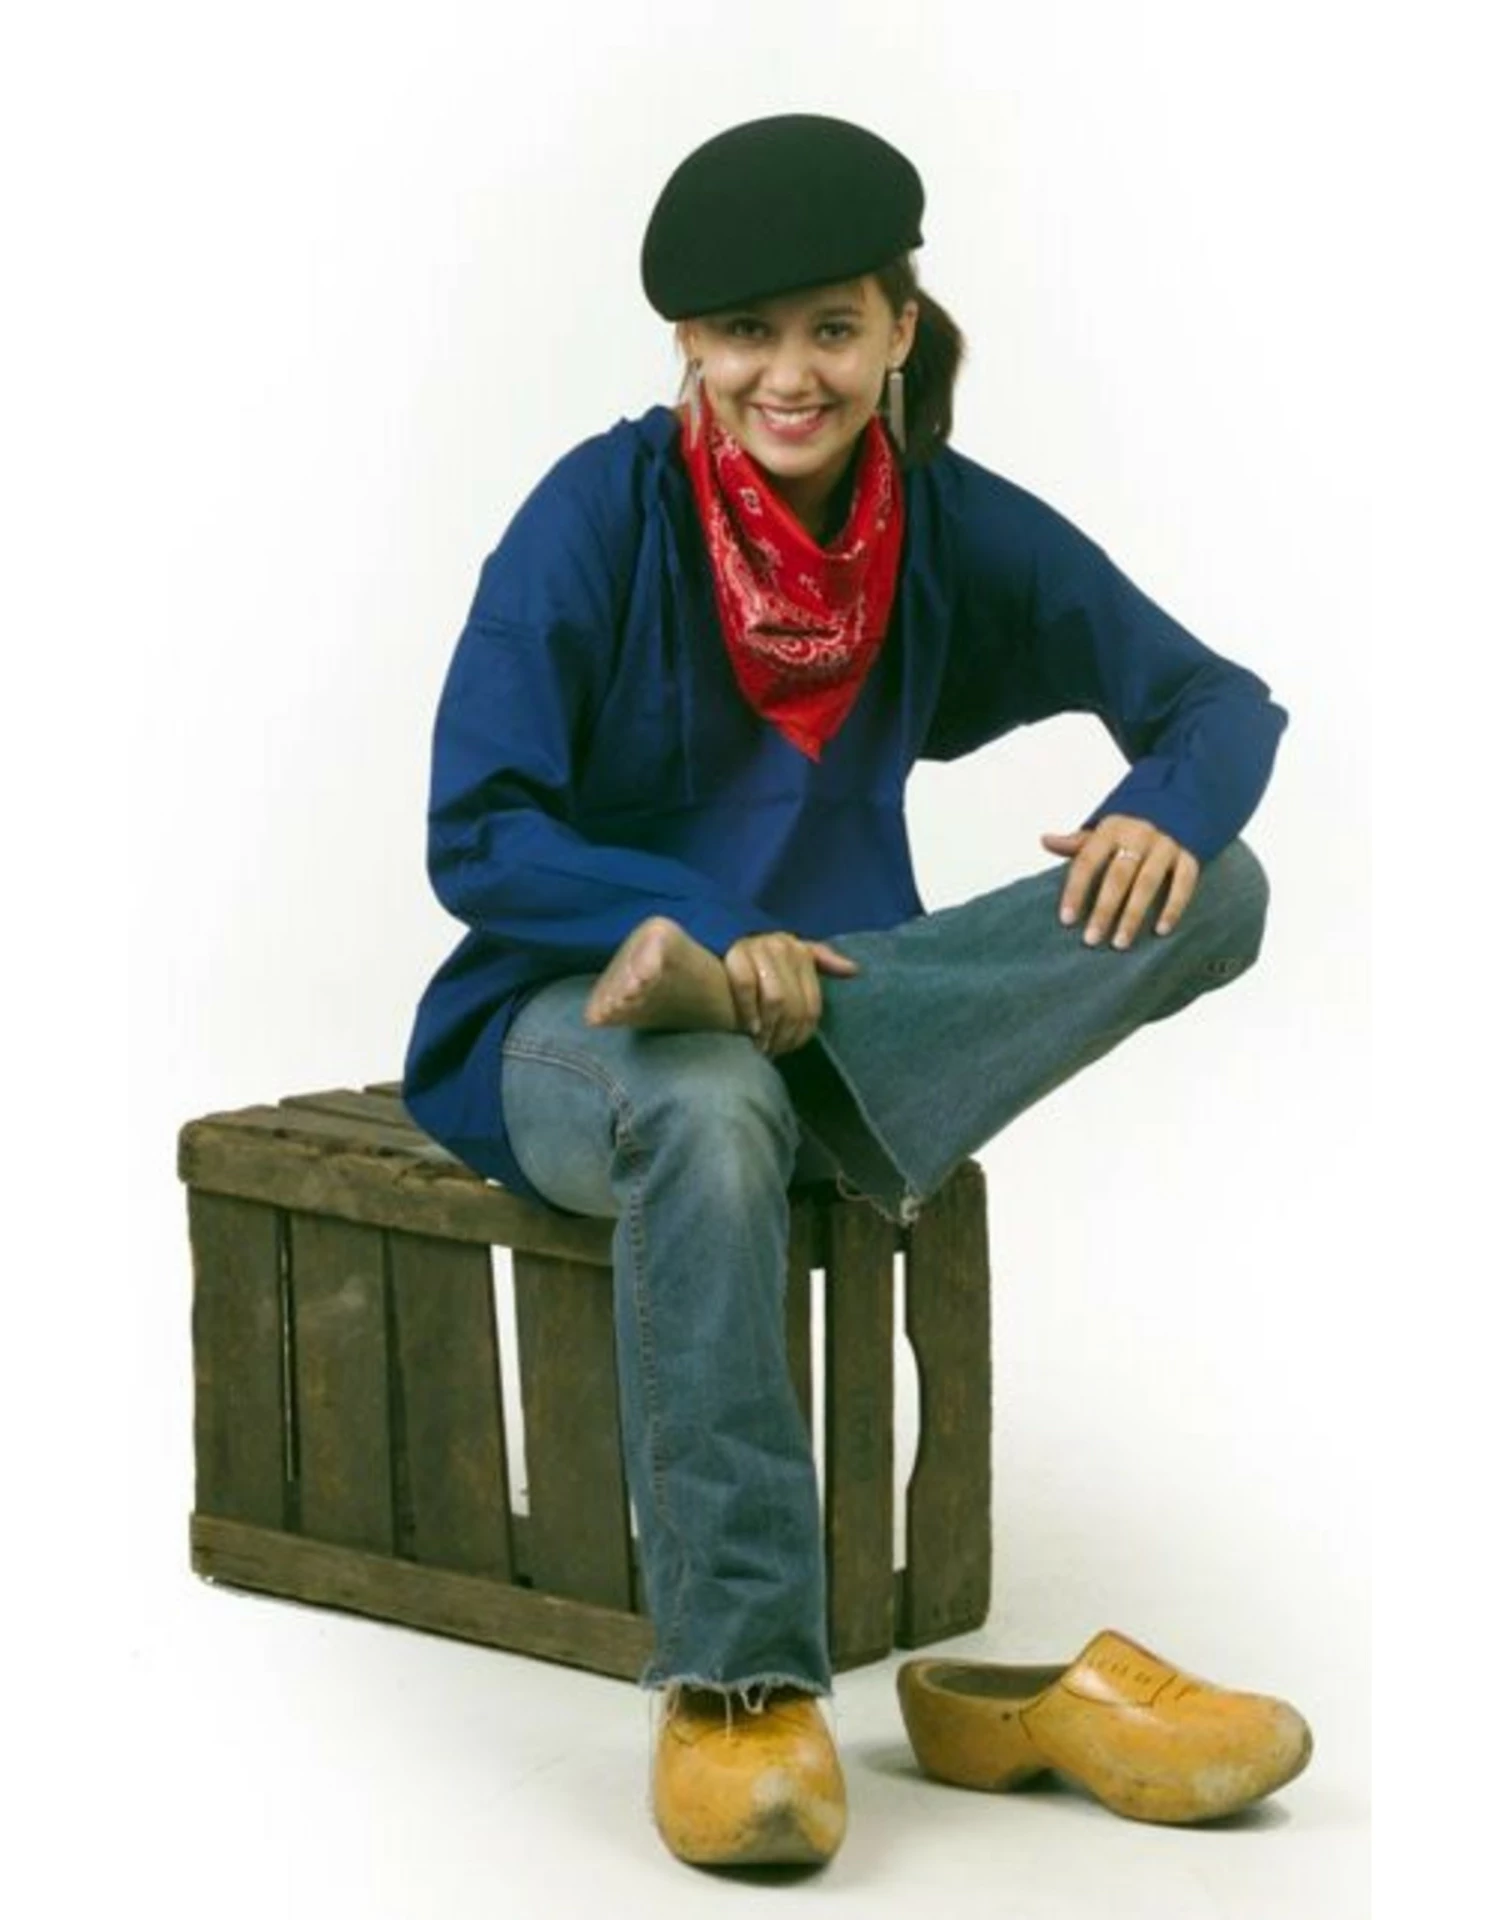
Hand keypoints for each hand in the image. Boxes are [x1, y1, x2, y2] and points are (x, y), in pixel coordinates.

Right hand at [723, 931, 859, 1055]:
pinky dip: (748, 1012)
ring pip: (775, 999)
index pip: (811, 1003)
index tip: (788, 1048)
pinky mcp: (735, 955)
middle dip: (784, 1034)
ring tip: (761, 1046)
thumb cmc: (758, 958)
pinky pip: (746, 988)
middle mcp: (783, 946)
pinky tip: (748, 1029)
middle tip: (773, 1051)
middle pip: (794, 1004)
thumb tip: (855, 970)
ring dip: (768, 1028)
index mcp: (800, 951)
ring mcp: (759, 948)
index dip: (801, 1032)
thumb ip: (822, 962)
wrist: (714, 942)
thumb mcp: (792, 956)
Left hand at [1041, 814, 1200, 948]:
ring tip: (1120, 943)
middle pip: (1118, 876)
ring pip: (1147, 883)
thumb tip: (1045, 840)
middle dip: (1104, 910)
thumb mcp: (1104, 829)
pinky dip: (1173, 908)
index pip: (1087, 861)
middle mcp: (1139, 835)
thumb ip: (1078, 842)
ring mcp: (1166, 844)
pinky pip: (1183, 884)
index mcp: (1111, 829)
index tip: (1066, 919)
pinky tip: (1161, 931)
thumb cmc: (1132, 826)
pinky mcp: (1190, 855)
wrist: (1179, 800)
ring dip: (1133, 915)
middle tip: (1092, 939)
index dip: (1075, 890)